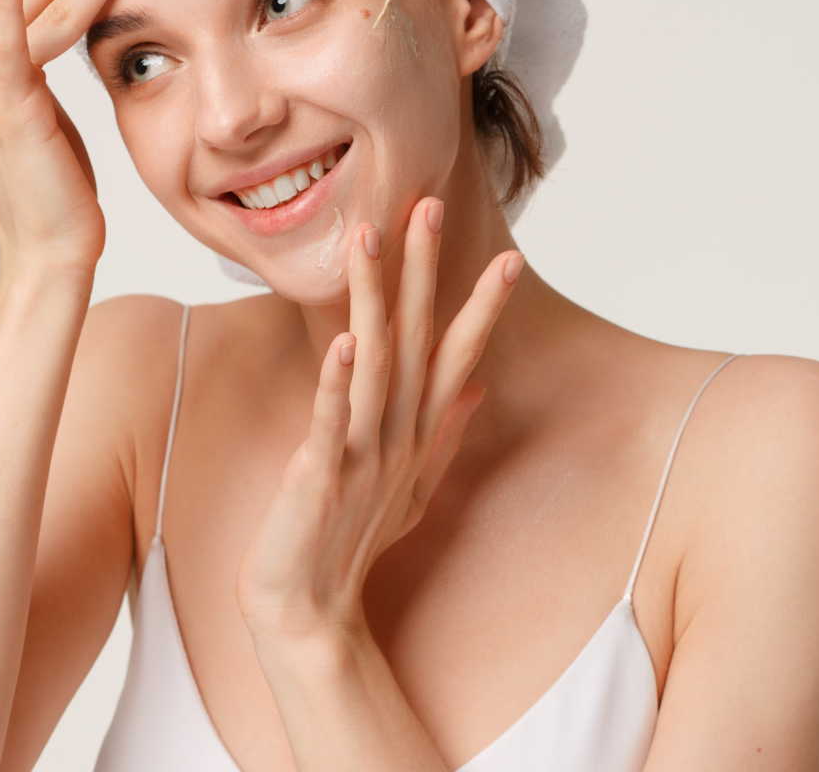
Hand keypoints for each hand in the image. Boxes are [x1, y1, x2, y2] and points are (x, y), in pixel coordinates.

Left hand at [236, 199, 522, 642]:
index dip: (480, 306)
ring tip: (369, 236)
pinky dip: (339, 381)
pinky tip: (346, 340)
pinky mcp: (321, 477)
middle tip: (426, 206)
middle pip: (417, 340)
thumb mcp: (411, 485)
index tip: (508, 256)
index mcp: (415, 432)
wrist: (309, 611)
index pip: (456, 355)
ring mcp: (362, 455)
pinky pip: (333, 422)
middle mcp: (397, 435)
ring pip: (374, 362)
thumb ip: (444, 434)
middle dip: (423, 271)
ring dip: (373, 298)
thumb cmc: (353, 541)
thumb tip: (472, 385)